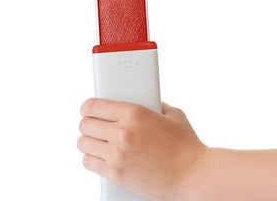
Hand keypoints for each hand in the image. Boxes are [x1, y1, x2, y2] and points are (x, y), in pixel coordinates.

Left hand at [78, 98, 206, 200]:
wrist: (193, 175)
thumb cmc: (186, 146)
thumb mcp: (173, 115)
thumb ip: (157, 105)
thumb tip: (150, 102)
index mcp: (134, 112)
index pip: (94, 105)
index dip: (87, 106)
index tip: (87, 109)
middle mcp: (122, 131)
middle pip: (85, 124)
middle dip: (88, 124)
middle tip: (94, 126)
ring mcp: (117, 154)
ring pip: (83, 143)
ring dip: (88, 141)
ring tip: (96, 141)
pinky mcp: (116, 174)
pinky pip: (89, 163)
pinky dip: (91, 159)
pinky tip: (99, 156)